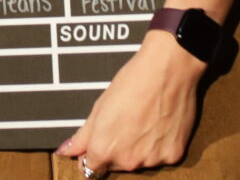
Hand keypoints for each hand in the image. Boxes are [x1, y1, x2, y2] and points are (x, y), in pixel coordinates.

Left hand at [55, 34, 205, 174]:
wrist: (168, 70)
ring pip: (140, 161)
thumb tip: (65, 151)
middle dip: (116, 150)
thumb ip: (82, 135)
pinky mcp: (173, 154)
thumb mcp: (99, 107)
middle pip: (115, 165)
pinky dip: (159, 145)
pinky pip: (161, 156)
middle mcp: (128, 161)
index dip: (91, 156)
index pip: (90, 169)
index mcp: (103, 150)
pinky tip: (159, 123)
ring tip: (144, 120)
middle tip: (125, 122)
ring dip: (139, 148)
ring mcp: (152, 160)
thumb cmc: (132, 82)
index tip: (97, 145)